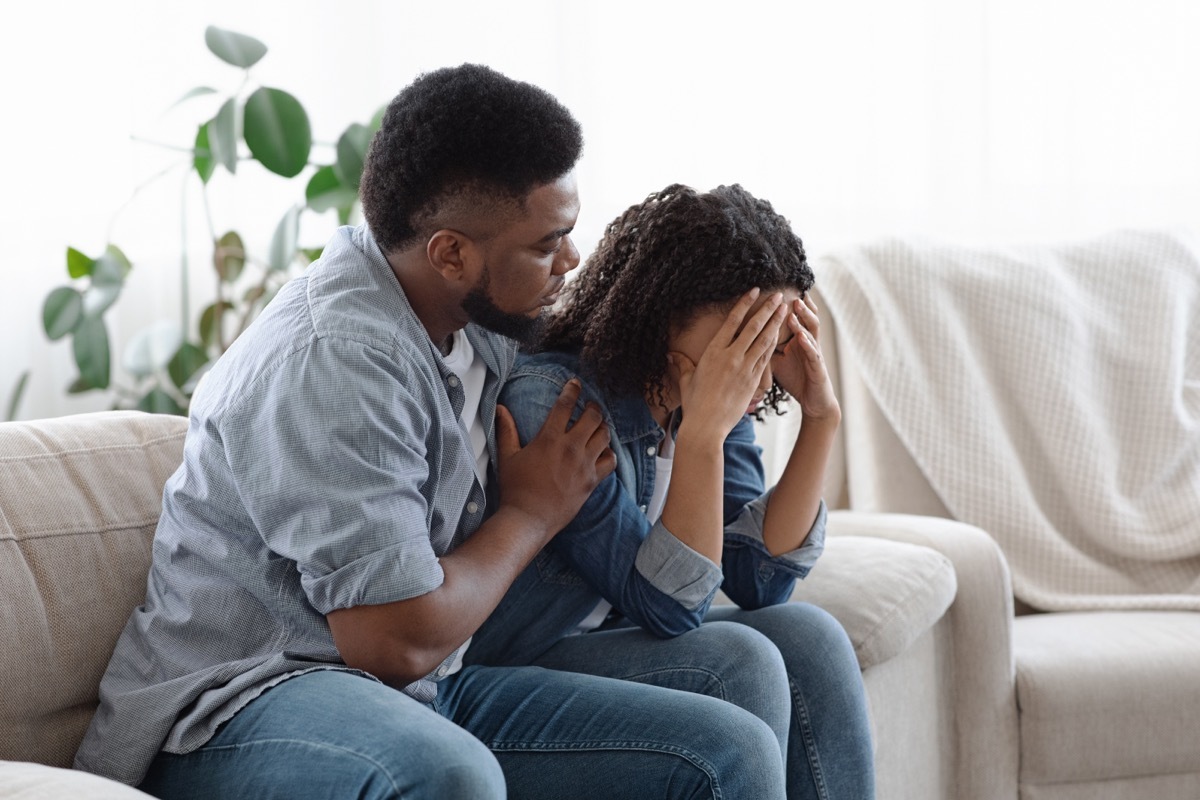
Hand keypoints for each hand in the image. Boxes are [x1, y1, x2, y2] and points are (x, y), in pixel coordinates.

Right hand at [494, 379, 615, 534]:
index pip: (565, 405)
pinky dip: (609, 452)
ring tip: (598, 425)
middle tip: (590, 406)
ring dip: (602, 427)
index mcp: (549, 439)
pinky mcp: (592, 481)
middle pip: (593, 417)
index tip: (575, 383)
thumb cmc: (515, 489)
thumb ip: (506, 430)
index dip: (572, 390)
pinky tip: (603, 451)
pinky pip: (610, 460)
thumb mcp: (507, 457)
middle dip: (593, 407)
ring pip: (605, 435)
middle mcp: (570, 448)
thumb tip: (500, 408)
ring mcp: (584, 465)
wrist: (528, 519)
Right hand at [670, 289, 786, 440]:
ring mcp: (744, 369)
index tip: (755, 291)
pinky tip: (780, 335)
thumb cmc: (694, 403)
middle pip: (753, 327)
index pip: (732, 321)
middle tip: (779, 296)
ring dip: (776, 324)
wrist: (706, 426)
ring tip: (785, 310)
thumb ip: (682, 364)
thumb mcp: (687, 380)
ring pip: (764, 341)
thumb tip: (671, 355)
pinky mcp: (753, 381)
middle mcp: (731, 357)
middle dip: (767, 310)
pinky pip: (766, 358)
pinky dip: (774, 345)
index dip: (744, 304)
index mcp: (714, 352)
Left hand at [771, 294, 839, 420]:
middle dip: (796, 304)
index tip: (775, 290)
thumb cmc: (796, 379)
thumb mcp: (777, 360)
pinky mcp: (818, 367)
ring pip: (811, 331)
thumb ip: (766, 346)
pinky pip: (813, 353)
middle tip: (786, 290)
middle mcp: (808, 343)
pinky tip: (801, 336)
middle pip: (803, 319)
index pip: (792, 318)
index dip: (786, 305)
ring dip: (803, 318)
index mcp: (797, 340)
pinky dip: (807, 344)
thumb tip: (745, 336)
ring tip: (795, 307)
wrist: (814, 401)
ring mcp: (814, 353)